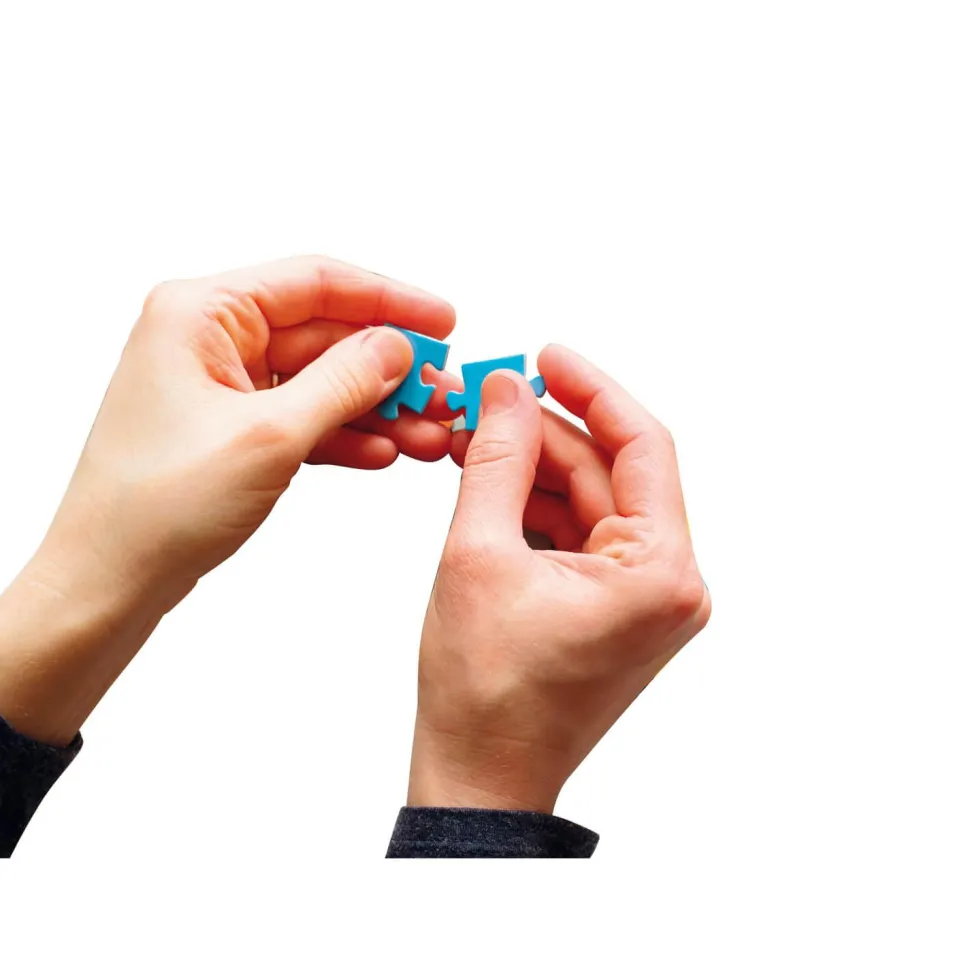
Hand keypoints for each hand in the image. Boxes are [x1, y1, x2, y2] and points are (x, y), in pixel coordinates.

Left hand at [0, 255, 454, 742]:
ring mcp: (223, 387)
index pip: (315, 282)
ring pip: (322, 381)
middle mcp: (211, 340)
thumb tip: (396, 347)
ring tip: (431, 433)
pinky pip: (306, 418)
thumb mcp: (270, 436)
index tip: (443, 322)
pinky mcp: (235, 429)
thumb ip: (343, 382)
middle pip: (325, 334)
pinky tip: (387, 451)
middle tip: (444, 391)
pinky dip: (347, 435)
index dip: (389, 298)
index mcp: (201, 313)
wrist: (109, 581)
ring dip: (378, 407)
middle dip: (390, 367)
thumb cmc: (157, 506)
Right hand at [407, 345, 710, 812]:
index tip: (546, 356)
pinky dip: (537, 506)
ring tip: (473, 440)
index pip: (642, 446)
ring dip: (534, 468)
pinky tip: (490, 485)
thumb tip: (505, 390)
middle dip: (544, 432)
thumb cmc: (483, 692)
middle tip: (484, 398)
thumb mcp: (478, 555)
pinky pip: (582, 533)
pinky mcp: (619, 606)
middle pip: (610, 472)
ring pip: (591, 500)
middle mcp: (671, 584)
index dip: (592, 390)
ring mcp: (647, 597)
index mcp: (660, 573)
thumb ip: (497, 460)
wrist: (481, 773)